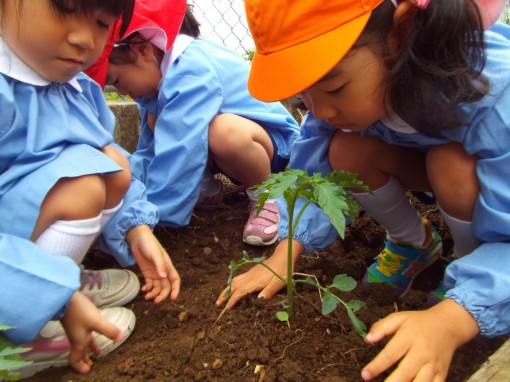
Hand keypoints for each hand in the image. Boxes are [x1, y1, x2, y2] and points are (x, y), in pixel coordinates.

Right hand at [60, 292, 123, 373]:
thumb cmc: (79, 311)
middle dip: (85, 360)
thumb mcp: (96, 321)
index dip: (80, 367)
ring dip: (88, 349)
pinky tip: (94, 333)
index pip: (75, 360)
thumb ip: (109, 330)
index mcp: (78, 342)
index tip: (87, 371)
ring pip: (82, 343)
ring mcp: (75, 330)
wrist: (64, 297)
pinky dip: (89, 339)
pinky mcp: (76, 321)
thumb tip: (120, 338)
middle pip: (78, 353)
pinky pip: (83, 335)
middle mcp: (75, 338)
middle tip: (92, 364)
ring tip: (97, 352)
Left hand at [127, 225, 180, 302]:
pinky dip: (147, 288)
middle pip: (166, 286)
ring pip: (157, 287)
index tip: (173, 298)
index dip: (176, 289)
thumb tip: (163, 277)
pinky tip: (143, 289)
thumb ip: (160, 265)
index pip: (175, 280)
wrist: (137, 238)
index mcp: (168, 266)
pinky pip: (149, 284)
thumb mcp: (155, 254)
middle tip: (156, 301)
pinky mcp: (146, 272)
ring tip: (147, 297)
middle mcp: (162, 271)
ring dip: (154, 293)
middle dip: (162, 295)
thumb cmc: (149, 243)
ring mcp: (154, 272)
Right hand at [215, 239, 303, 307]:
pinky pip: (238, 278)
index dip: (233, 300)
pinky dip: (232, 284)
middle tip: (217, 304)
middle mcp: (250, 276)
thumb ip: (269, 292)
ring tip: (222, 297)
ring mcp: (250, 273)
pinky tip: (232, 288)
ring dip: (227, 288)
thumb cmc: (283, 271)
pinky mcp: (251, 271)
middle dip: (224, 294)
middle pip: (234, 285)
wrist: (283, 256)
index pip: (241, 291)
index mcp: (256, 281)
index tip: (226, 308)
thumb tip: (259, 301)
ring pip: (234, 280)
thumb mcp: (279, 283)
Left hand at [361, 299, 479, 381]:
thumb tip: (367, 339)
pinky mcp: (443, 373)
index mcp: (409, 337)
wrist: (449, 325)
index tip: (365, 375)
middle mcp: (422, 352)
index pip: (390, 354)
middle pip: (405, 372)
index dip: (377, 366)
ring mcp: (434, 364)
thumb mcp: (399, 318)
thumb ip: (382, 327)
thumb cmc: (419, 322)